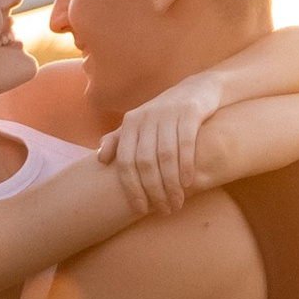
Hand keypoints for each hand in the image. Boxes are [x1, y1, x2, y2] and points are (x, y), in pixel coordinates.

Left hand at [96, 71, 224, 215]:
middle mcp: (146, 116)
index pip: (125, 161)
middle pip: (144, 162)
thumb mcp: (140, 124)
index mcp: (130, 122)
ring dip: (171, 184)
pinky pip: (186, 143)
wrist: (198, 89)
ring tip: (177, 202)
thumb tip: (100, 158)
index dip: (131, 188)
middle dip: (153, 190)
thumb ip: (119, 140)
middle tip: (164, 209)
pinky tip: (188, 183)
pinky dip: (186, 165)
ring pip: (165, 156)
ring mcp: (167, 113)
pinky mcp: (189, 111)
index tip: (141, 209)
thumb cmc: (165, 114)